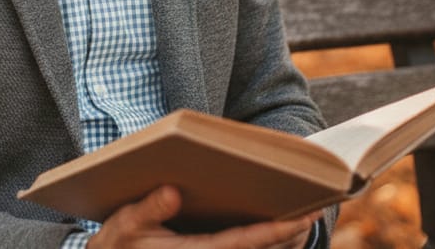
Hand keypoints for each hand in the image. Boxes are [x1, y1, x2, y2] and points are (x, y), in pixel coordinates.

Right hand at [87, 185, 319, 248]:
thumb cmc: (118, 244)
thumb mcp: (126, 224)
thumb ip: (150, 209)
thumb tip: (174, 190)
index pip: (240, 243)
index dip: (270, 231)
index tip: (297, 219)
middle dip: (285, 232)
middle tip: (316, 210)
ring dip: (276, 238)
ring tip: (303, 215)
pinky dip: (258, 239)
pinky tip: (271, 225)